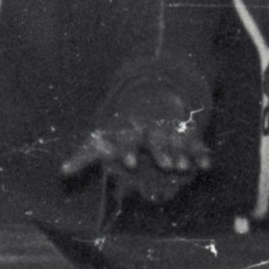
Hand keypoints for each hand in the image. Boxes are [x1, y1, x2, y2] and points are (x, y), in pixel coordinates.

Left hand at [62, 109, 211, 194]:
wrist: (153, 96)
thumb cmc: (123, 127)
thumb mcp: (103, 138)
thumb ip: (84, 156)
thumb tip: (62, 171)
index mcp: (130, 130)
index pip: (128, 140)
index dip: (128, 152)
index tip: (127, 163)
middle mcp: (151, 128)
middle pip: (156, 140)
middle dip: (161, 151)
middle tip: (165, 165)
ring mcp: (171, 129)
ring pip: (177, 141)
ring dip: (181, 153)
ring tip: (184, 167)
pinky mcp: (186, 133)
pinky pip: (196, 143)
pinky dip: (201, 153)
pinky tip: (206, 165)